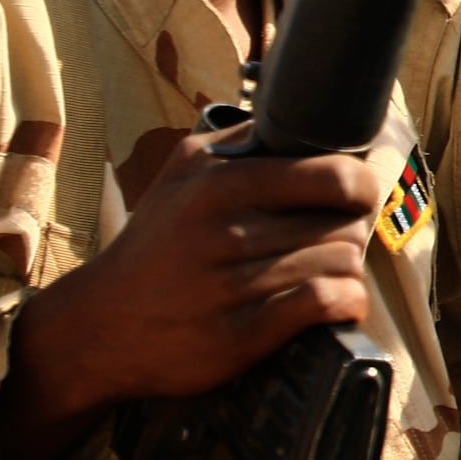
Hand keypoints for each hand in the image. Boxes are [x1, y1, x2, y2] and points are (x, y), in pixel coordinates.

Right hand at [0, 132, 379, 459]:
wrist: (99, 324)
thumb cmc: (156, 242)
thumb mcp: (185, 170)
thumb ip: (246, 142)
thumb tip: (312, 123)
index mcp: (220, 184)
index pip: (334, 176)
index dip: (361, 186)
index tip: (357, 196)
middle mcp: (226, 232)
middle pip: (345, 226)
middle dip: (350, 233)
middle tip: (335, 239)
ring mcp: (232, 287)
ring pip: (341, 266)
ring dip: (347, 271)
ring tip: (327, 272)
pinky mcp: (239, 336)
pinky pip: (324, 306)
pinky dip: (345, 303)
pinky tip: (337, 303)